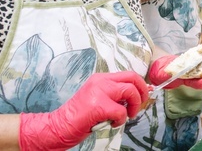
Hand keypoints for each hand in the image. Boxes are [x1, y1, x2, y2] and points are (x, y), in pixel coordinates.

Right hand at [19, 71, 149, 150]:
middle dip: (142, 92)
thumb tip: (138, 96)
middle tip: (139, 106)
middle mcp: (100, 81)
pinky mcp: (98, 106)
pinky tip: (113, 124)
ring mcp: (99, 92)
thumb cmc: (78, 117)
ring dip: (133, 106)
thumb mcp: (98, 99)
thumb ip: (114, 95)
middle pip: (133, 78)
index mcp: (101, 78)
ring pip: (130, 91)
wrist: (57, 127)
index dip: (141, 84)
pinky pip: (121, 111)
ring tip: (126, 116)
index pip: (128, 74)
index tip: (144, 95)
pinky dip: (121, 120)